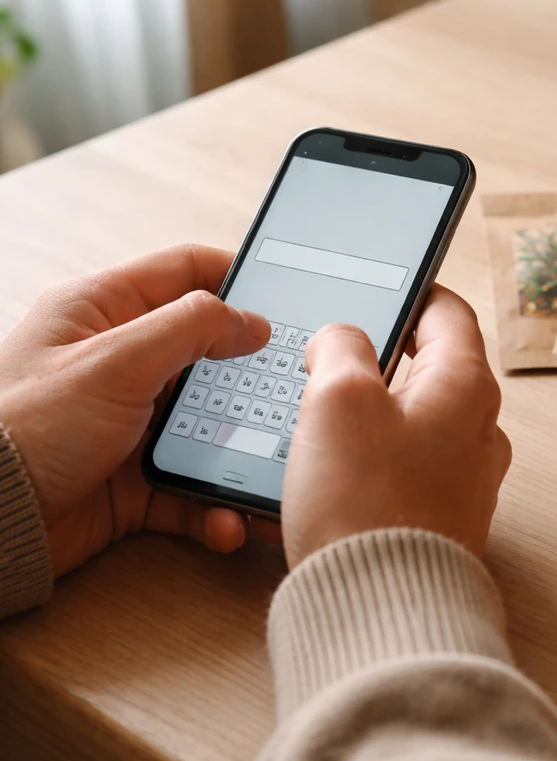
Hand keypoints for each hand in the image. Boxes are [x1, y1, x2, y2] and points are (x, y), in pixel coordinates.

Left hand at [0, 245, 271, 576]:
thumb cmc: (26, 428)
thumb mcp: (116, 360)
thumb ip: (191, 327)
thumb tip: (252, 321)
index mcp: (105, 312)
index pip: (186, 273)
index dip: (238, 278)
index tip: (285, 298)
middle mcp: (122, 363)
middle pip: (210, 354)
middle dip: (253, 378)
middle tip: (293, 389)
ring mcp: (131, 422)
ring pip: (210, 426)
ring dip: (242, 452)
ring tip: (271, 469)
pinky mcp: (136, 479)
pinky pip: (194, 486)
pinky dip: (215, 504)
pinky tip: (228, 519)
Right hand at [282, 285, 510, 565]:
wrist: (380, 607)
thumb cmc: (365, 503)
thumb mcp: (338, 399)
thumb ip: (340, 348)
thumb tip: (341, 341)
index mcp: (467, 388)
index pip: (448, 313)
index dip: (413, 290)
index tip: (385, 286)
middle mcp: (479, 432)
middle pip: (430, 369)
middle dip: (379, 359)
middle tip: (332, 358)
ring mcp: (464, 480)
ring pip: (413, 422)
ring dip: (370, 415)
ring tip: (320, 421)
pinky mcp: (439, 518)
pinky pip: (404, 470)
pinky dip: (370, 460)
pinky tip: (332, 473)